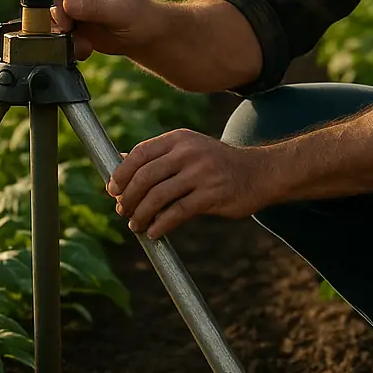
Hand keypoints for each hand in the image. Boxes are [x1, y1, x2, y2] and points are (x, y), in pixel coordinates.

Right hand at [51, 0, 159, 59]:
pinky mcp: (75, 24)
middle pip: (55, 3)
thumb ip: (94, 8)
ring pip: (56, 21)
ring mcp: (76, 7)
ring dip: (67, 37)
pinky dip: (71, 45)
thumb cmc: (139, 17)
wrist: (146, 36)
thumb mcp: (120, 12)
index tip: (67, 25)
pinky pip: (62, 35)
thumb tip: (67, 4)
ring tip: (85, 46)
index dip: (61, 6)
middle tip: (73, 36)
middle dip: (62, 24)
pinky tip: (86, 50)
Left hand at [107, 129, 275, 238]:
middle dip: (129, 197)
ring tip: (136, 225)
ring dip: (141, 215)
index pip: (140, 153)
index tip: (113, 190)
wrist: (259, 173)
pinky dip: (161, 225)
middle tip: (123, 211)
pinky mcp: (211, 195)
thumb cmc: (217, 164)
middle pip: (145, 176)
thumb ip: (158, 156)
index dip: (121, 173)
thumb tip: (118, 162)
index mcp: (179, 139)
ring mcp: (201, 174)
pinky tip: (154, 232)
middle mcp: (188, 153)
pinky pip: (177, 212)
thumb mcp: (189, 150)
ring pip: (157, 196)